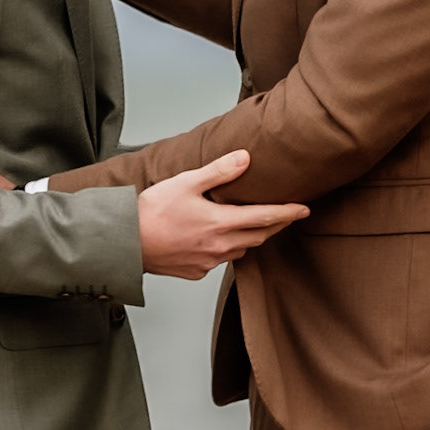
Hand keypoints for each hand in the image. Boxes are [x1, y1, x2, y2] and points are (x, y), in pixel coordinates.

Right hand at [138, 150, 308, 279]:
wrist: (125, 244)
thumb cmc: (151, 212)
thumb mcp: (186, 182)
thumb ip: (219, 171)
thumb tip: (246, 158)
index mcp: (220, 223)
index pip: (266, 218)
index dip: (288, 213)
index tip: (304, 209)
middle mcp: (219, 246)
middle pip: (258, 236)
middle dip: (275, 226)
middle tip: (285, 215)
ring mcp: (208, 262)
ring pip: (241, 250)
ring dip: (251, 238)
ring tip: (253, 225)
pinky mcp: (196, 271)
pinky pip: (220, 260)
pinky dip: (227, 249)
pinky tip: (218, 239)